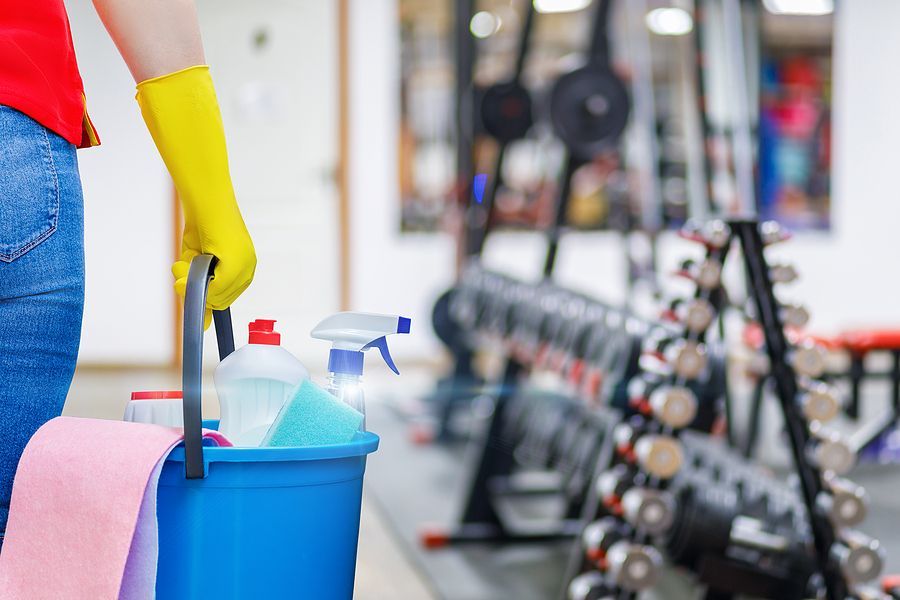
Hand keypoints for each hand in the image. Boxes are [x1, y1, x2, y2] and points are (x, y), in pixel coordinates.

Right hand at [136, 65, 256, 320]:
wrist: (204, 202)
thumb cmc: (200, 227)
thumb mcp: (195, 262)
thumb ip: (197, 286)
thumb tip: (200, 321)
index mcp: (241, 269)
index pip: (225, 298)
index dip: (207, 303)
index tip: (199, 317)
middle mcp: (247, 269)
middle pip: (220, 300)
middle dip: (195, 291)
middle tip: (181, 274)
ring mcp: (244, 266)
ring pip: (216, 294)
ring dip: (192, 281)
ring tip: (186, 261)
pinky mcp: (237, 261)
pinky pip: (217, 286)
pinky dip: (198, 278)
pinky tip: (191, 262)